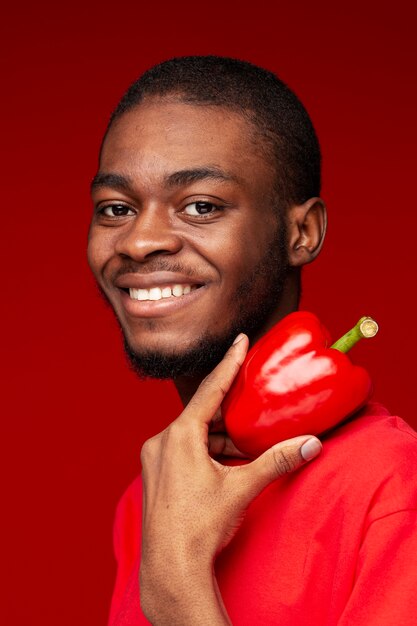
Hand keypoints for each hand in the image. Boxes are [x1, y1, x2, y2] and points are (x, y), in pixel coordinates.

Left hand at [140, 334, 322, 624]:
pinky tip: (223, 460)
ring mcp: (154, 458)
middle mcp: (161, 441)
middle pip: (201, 411)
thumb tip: (311, 444)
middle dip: (228, 406)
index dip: (229, 363)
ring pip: (191, 433)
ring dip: (217, 433)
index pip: (210, 389)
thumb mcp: (242, 487)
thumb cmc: (202, 525)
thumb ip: (277, 461)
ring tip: (243, 438)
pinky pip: (182, 449)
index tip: (239, 339)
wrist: (171, 568)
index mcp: (180, 435)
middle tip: (249, 393)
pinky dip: (204, 449)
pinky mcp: (154, 474)